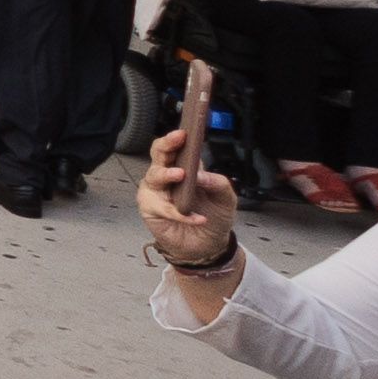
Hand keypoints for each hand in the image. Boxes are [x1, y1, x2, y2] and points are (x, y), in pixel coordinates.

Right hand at [136, 125, 240, 266]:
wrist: (208, 245)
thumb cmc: (214, 216)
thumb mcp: (226, 198)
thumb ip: (218, 183)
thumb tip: (200, 174)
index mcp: (184, 167)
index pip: (174, 147)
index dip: (175, 138)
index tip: (184, 133)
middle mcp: (166, 176)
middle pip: (158, 154)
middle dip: (166, 145)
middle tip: (178, 140)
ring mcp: (156, 192)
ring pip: (153, 177)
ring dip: (167, 174)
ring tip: (181, 175)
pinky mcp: (151, 210)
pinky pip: (162, 207)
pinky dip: (179, 213)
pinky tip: (197, 217)